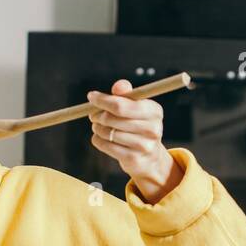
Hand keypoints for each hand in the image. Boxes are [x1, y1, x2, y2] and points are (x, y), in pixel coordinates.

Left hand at [87, 79, 182, 202]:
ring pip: (107, 132)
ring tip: (99, 126)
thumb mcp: (136, 107)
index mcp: (154, 111)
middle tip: (93, 114)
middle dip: (97, 115)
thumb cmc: (138, 126)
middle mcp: (153, 128)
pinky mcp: (134, 159)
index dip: (103, 100)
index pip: (121, 105)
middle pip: (112, 119)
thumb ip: (126, 94)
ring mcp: (144, 146)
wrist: (149, 157)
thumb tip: (119, 86)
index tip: (91, 97)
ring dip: (97, 128)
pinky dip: (98, 140)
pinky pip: (106, 145)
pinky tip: (101, 137)